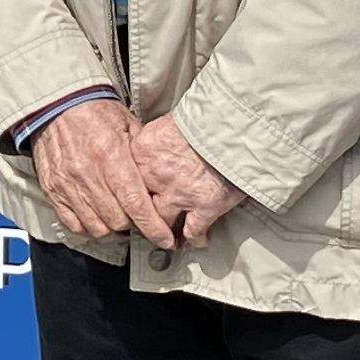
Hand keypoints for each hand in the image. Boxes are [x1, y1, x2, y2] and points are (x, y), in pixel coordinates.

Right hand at [24, 99, 147, 241]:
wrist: (56, 105)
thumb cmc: (95, 112)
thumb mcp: (128, 124)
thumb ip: (143, 155)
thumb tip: (161, 179)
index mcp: (111, 156)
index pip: (135, 204)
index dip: (153, 227)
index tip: (165, 239)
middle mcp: (88, 174)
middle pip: (118, 221)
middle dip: (134, 225)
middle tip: (139, 217)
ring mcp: (67, 184)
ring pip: (96, 227)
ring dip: (112, 228)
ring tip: (119, 218)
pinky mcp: (53, 190)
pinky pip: (73, 224)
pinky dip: (88, 227)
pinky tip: (97, 218)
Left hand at [128, 114, 252, 250]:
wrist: (234, 123)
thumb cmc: (205, 118)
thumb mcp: (167, 123)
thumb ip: (154, 143)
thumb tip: (151, 150)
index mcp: (142, 151)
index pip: (124, 178)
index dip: (128, 190)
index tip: (128, 198)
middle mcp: (155, 175)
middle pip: (138, 204)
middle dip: (141, 216)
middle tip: (143, 224)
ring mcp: (179, 194)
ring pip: (161, 223)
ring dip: (165, 232)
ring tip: (169, 239)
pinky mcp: (204, 206)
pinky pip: (194, 231)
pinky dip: (197, 238)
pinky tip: (199, 240)